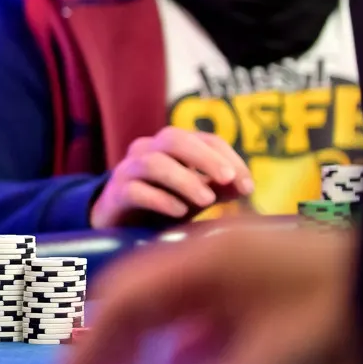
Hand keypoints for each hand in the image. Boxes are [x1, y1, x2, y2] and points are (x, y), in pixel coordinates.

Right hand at [64, 224, 362, 363]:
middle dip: (119, 353)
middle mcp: (206, 257)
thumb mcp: (276, 362)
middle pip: (138, 302)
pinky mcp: (253, 284)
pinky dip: (202, 358)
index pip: (124, 302)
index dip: (92, 349)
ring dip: (166, 363)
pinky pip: (208, 322)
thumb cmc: (341, 310)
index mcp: (201, 262)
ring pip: (174, 317)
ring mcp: (231, 267)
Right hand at [90, 126, 254, 227]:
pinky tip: (179, 213)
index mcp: (172, 147)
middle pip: (174, 138)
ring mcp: (128, 170)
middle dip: (205, 158)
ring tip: (207, 201)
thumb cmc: (163, 204)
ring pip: (153, 162)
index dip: (229, 157)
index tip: (247, 186)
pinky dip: (160, 199)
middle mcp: (147, 150)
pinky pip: (135, 190)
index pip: (204, 139)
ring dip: (184, 180)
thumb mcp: (196, 196)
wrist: (119, 225)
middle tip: (227, 179)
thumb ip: (219, 189)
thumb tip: (246, 186)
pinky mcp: (115, 195)